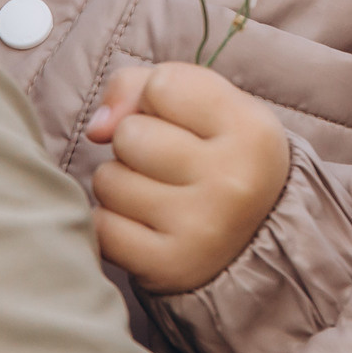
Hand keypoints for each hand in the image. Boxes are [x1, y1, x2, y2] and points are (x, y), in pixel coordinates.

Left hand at [85, 62, 290, 294]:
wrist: (255, 240)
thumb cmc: (217, 154)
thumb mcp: (205, 105)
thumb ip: (141, 86)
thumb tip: (96, 129)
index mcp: (252, 130)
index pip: (161, 85)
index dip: (159, 99)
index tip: (186, 121)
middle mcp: (232, 180)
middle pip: (128, 134)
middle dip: (135, 143)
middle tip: (170, 165)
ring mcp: (201, 228)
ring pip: (108, 180)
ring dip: (121, 184)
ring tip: (159, 195)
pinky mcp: (168, 266)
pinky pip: (101, 227)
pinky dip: (113, 224)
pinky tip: (145, 226)